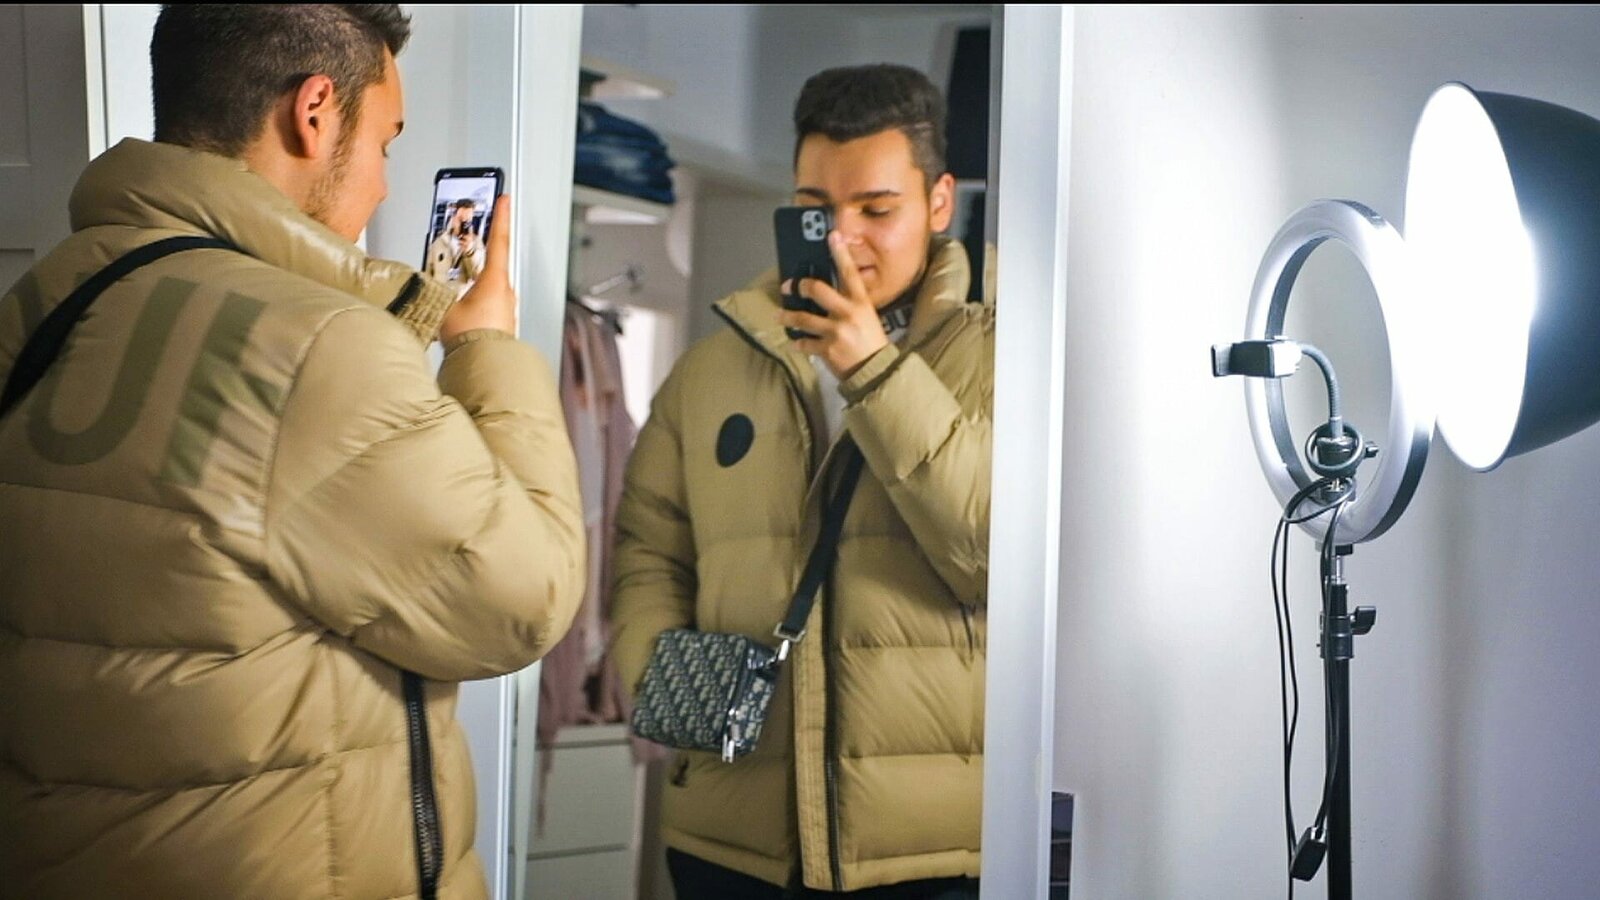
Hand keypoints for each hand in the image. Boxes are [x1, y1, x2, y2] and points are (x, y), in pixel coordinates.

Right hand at [440, 195, 514, 341]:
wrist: (486, 365)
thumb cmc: (471, 338)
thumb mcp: (445, 305)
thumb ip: (437, 289)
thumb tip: (426, 282)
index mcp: (495, 280)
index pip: (499, 240)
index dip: (501, 217)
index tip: (505, 199)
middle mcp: (506, 291)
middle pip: (493, 261)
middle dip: (479, 250)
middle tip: (469, 239)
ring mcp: (507, 306)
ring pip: (490, 282)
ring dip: (475, 277)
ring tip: (458, 281)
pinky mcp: (503, 320)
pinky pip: (489, 299)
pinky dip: (477, 295)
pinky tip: (464, 304)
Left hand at [777, 230, 888, 378]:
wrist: (877, 371)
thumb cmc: (871, 342)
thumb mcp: (867, 317)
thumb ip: (850, 304)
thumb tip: (828, 295)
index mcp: (861, 303)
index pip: (850, 273)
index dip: (840, 253)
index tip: (832, 236)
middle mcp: (848, 314)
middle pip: (818, 290)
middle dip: (801, 286)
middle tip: (790, 286)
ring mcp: (836, 332)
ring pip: (804, 319)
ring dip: (788, 317)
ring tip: (779, 316)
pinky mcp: (828, 350)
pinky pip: (805, 344)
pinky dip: (799, 343)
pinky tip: (794, 343)